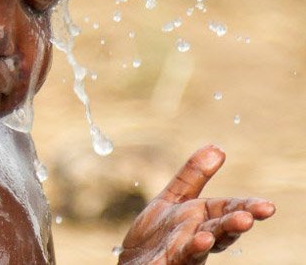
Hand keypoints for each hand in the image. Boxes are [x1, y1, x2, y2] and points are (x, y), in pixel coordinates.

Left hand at [118, 145, 274, 263]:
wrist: (136, 260)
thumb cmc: (160, 232)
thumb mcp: (175, 198)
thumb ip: (193, 177)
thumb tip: (217, 148)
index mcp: (203, 219)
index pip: (228, 210)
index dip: (247, 208)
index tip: (267, 207)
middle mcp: (197, 238)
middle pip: (218, 231)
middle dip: (232, 225)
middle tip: (247, 220)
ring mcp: (182, 253)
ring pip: (197, 249)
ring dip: (205, 244)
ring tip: (208, 238)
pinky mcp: (163, 263)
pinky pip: (175, 259)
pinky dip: (181, 254)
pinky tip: (184, 248)